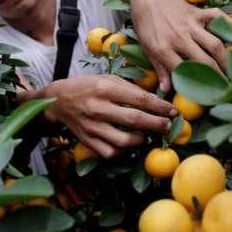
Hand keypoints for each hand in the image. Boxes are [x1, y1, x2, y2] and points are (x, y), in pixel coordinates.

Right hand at [18, 74, 175, 157]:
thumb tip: (156, 100)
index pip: (139, 99)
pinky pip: (110, 152)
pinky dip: (123, 151)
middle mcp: (98, 108)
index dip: (160, 107)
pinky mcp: (87, 140)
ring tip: (146, 135)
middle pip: (134, 120)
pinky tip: (128, 144)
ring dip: (140, 140)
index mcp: (105, 88)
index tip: (173, 111)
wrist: (57, 101)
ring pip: (123, 141)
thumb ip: (130, 89)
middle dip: (156, 124)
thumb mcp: (107, 79)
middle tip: (167, 126)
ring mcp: (92, 126)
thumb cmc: (87, 87)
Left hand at [128, 0, 231, 91]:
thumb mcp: (146, 48)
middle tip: (229, 88)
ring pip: (215, 43)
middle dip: (219, 77)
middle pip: (205, 62)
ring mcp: (190, 24)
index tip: (208, 96)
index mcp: (162, 49)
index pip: (184, 73)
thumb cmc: (146, 23)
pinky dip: (229, 25)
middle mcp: (179, 38)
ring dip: (227, 59)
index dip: (198, 87)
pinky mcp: (198, 12)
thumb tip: (168, 90)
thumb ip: (159, 68)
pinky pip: (217, 18)